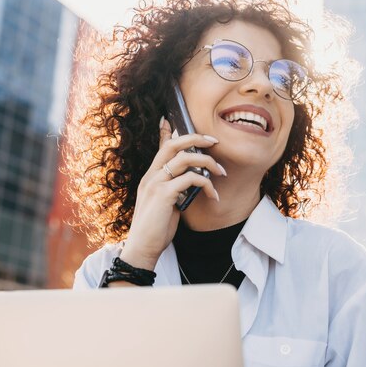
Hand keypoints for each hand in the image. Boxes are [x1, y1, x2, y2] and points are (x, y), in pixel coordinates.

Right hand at [119, 117, 225, 270]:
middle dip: (196, 138)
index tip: (171, 119)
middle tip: (214, 141)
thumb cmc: (156, 228)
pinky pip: (191, 179)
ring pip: (186, 159)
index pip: (161, 148)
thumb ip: (174, 189)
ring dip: (209, 163)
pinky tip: (214, 196)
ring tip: (222, 173)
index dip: (167, 131)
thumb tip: (191, 181)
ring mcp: (156, 183)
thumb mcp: (165, 204)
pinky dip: (207, 185)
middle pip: (174, 145)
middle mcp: (151, 175)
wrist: (143, 247)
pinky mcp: (164, 194)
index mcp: (151, 176)